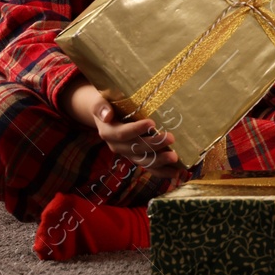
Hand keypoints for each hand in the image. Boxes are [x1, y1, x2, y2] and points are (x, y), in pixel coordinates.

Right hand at [65, 79, 183, 178]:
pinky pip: (148, 166)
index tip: (152, 123)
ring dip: (160, 161)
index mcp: (108, 132)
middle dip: (154, 145)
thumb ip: (100, 107)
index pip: (122, 133)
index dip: (137, 130)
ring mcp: (127, 153)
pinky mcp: (136, 157)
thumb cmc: (105, 104)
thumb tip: (107, 115)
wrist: (104, 115)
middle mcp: (117, 146)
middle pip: (136, 148)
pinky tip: (176, 172)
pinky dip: (162, 171)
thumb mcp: (98, 102)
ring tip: (175, 158)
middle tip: (171, 138)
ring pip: (143, 161)